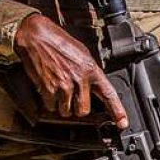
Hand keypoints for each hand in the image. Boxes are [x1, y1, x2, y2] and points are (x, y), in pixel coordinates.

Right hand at [13, 14, 128, 127]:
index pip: (108, 94)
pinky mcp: (48, 89)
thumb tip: (93, 86)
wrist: (37, 36)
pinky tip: (48, 86)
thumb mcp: (82, 53)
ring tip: (57, 88)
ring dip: (61, 105)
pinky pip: (51, 106)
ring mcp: (64, 85)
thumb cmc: (58, 41)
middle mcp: (79, 79)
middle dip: (76, 107)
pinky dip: (48, 101)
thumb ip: (89, 71)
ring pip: (66, 111)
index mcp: (91, 69)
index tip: (122, 123)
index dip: (117, 111)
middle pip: (83, 110)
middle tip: (71, 97)